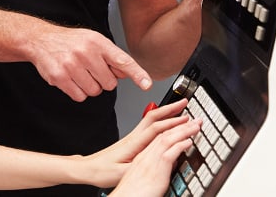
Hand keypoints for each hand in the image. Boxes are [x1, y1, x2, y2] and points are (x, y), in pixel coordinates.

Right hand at [28, 26, 151, 100]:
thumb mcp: (93, 41)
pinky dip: (78, 92)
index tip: (147, 84)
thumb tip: (127, 73)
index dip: (137, 74)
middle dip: (103, 80)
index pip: (122, 60)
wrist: (41, 40)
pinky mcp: (60, 77)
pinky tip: (71, 79)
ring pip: (94, 92)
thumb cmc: (71, 41)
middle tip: (92, 70)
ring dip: (90, 87)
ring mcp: (72, 65)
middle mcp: (86, 52)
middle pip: (109, 83)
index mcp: (98, 42)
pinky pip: (79, 96)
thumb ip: (111, 57)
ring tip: (80, 73)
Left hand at [80, 98, 200, 191]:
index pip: (156, 129)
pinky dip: (160, 120)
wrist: (88, 168)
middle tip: (185, 102)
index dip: (172, 122)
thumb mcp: (121, 173)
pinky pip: (148, 125)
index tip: (186, 118)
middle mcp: (133, 136)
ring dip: (166, 112)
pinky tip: (164, 121)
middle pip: (154, 117)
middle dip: (171, 109)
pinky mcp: (131, 140)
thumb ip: (137, 165)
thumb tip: (154, 161)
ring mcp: (132, 137)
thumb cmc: (102, 171)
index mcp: (133, 144)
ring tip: (179, 108)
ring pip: (151, 119)